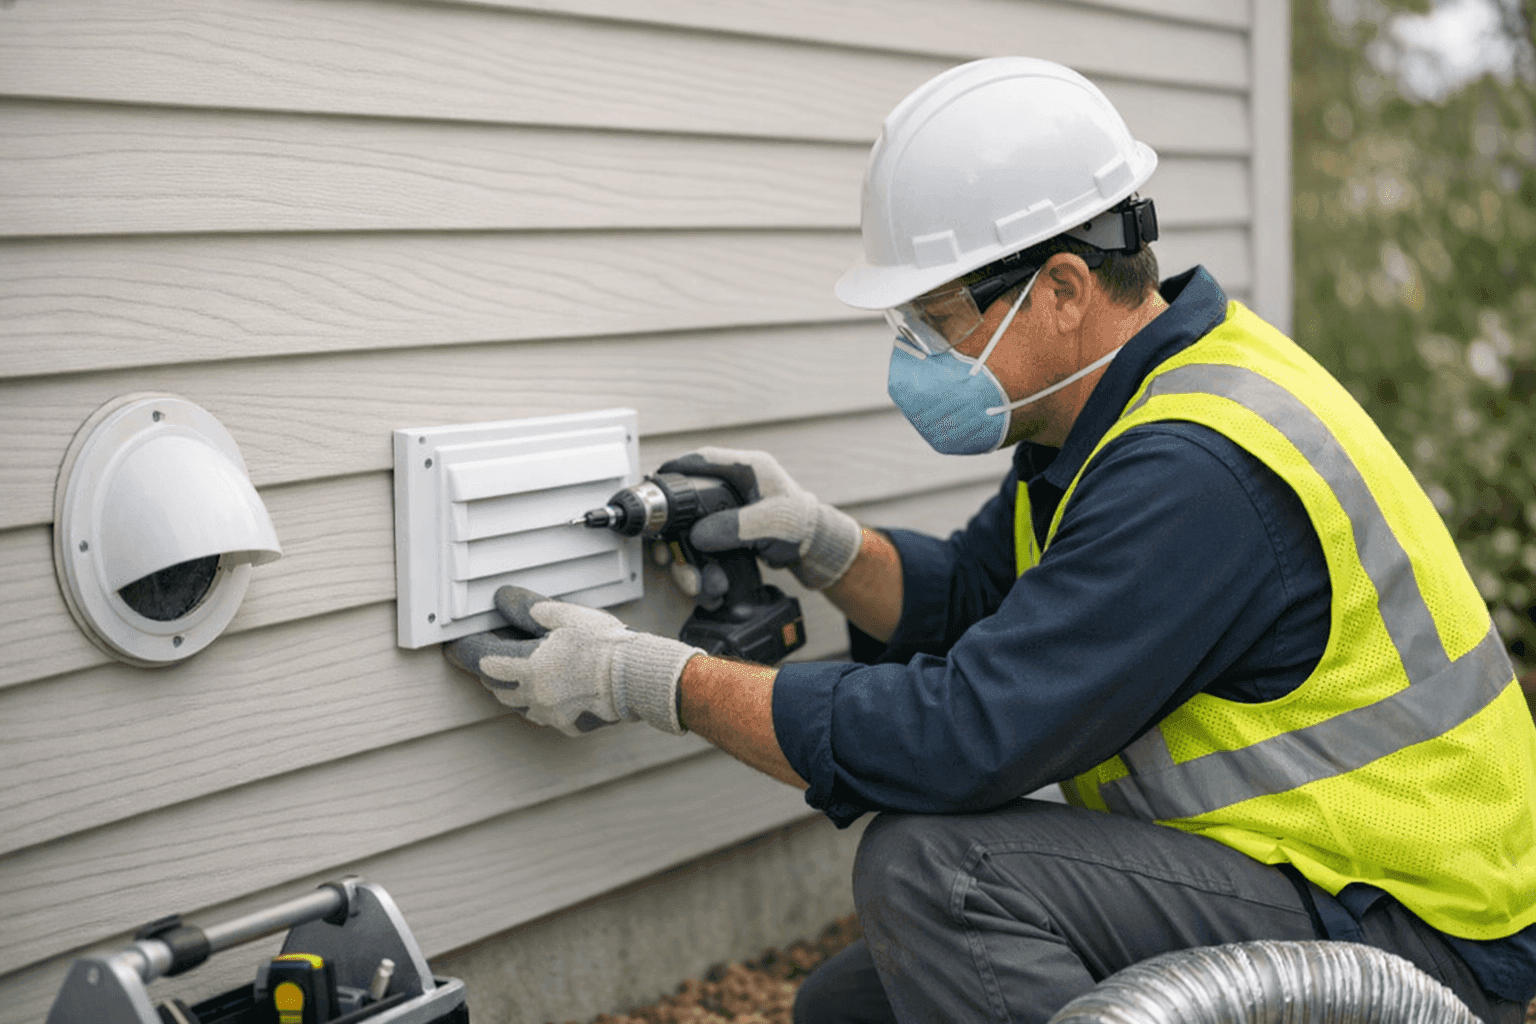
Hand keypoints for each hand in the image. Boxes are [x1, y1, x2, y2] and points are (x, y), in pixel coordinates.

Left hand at [444, 586, 700, 736]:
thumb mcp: (565, 616)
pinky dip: (537, 702)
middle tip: (492, 653)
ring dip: (511, 688)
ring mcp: (550, 714)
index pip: (482, 662)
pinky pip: (542, 715)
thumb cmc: (604, 646)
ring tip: (520, 671)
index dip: (465, 653)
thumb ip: (529, 608)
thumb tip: (502, 599)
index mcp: (529, 668)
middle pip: (496, 686)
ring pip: (517, 704)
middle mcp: (534, 696)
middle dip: (490, 670)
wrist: (637, 678)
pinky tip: (549, 689)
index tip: (455, 648)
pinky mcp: (567, 725)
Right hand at [658, 448, 861, 589]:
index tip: (656, 480)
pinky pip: (705, 538)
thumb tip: (698, 535)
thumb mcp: (770, 523)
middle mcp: (736, 484)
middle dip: (674, 527)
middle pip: (690, 496)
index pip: (703, 459)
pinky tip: (702, 577)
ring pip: (694, 524)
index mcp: (747, 468)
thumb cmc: (801, 526)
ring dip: (687, 553)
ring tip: (692, 577)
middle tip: (663, 546)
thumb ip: (734, 526)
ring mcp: (731, 505)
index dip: (676, 468)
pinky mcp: (730, 525)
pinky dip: (699, 558)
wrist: (815, 547)